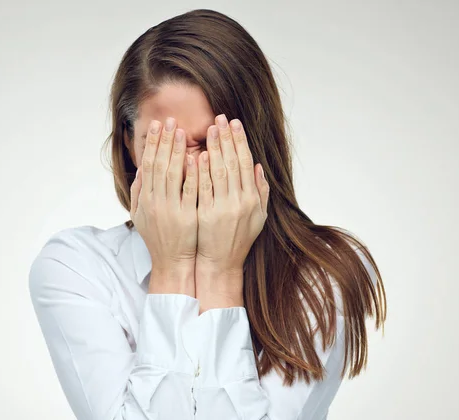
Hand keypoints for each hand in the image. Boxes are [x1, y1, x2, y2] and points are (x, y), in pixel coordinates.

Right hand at [130, 117, 198, 273]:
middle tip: (170, 121)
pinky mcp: (187, 217)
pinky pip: (190, 191)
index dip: (152, 144)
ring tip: (182, 132)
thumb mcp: (140, 216)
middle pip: (160, 165)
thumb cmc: (158, 238)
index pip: (148, 165)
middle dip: (165, 141)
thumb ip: (139, 192)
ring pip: (173, 175)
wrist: (172, 263)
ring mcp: (171, 210)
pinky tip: (196, 157)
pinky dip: (193, 173)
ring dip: (177, 152)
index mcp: (145, 199)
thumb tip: (141, 169)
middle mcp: (155, 202)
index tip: (158, 125)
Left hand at [196, 114, 269, 275]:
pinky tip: (199, 154)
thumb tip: (257, 165)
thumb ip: (260, 190)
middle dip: (227, 138)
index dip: (240, 141)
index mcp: (252, 199)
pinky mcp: (206, 215)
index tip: (235, 123)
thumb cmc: (239, 238)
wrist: (221, 263)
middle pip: (233, 163)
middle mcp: (240, 202)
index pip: (246, 163)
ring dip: (215, 148)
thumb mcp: (258, 216)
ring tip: (210, 129)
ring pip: (219, 171)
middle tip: (221, 118)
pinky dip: (201, 170)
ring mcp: (223, 208)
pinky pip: (203, 188)